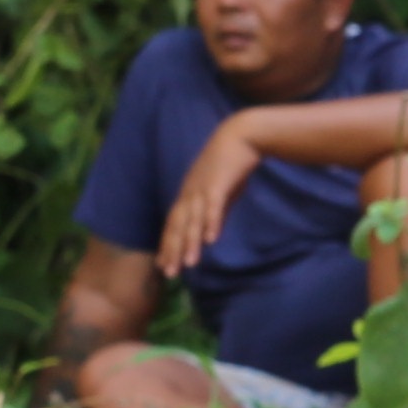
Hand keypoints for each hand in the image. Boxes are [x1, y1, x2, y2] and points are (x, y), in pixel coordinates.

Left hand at [159, 115, 270, 273]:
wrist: (242, 134)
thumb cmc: (232, 163)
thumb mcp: (222, 193)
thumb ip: (215, 214)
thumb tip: (211, 236)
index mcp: (189, 194)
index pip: (174, 224)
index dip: (169, 244)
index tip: (164, 264)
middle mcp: (191, 192)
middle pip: (179, 225)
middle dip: (173, 250)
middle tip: (169, 273)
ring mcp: (203, 188)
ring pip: (194, 220)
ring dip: (191, 242)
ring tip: (189, 265)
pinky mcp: (219, 183)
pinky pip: (214, 206)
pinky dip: (211, 222)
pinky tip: (211, 241)